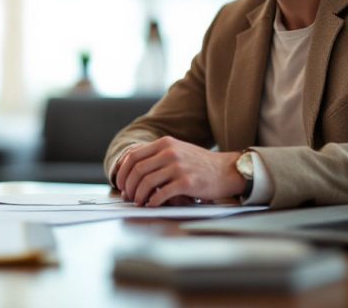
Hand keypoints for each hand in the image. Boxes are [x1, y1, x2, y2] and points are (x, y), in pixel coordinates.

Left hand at [115, 136, 244, 206]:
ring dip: (139, 195)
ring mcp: (178, 166)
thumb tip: (132, 170)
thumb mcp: (178, 150)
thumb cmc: (200, 164)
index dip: (122, 172)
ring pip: (147, 182)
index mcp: (165, 143)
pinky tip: (152, 205)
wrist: (226, 170)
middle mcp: (170, 152)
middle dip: (128, 186)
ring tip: (139, 202)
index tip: (120, 183)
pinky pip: (162, 193)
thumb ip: (157, 156)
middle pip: (137, 170)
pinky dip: (153, 201)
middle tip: (128, 196)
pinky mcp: (187, 182)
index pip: (133, 156)